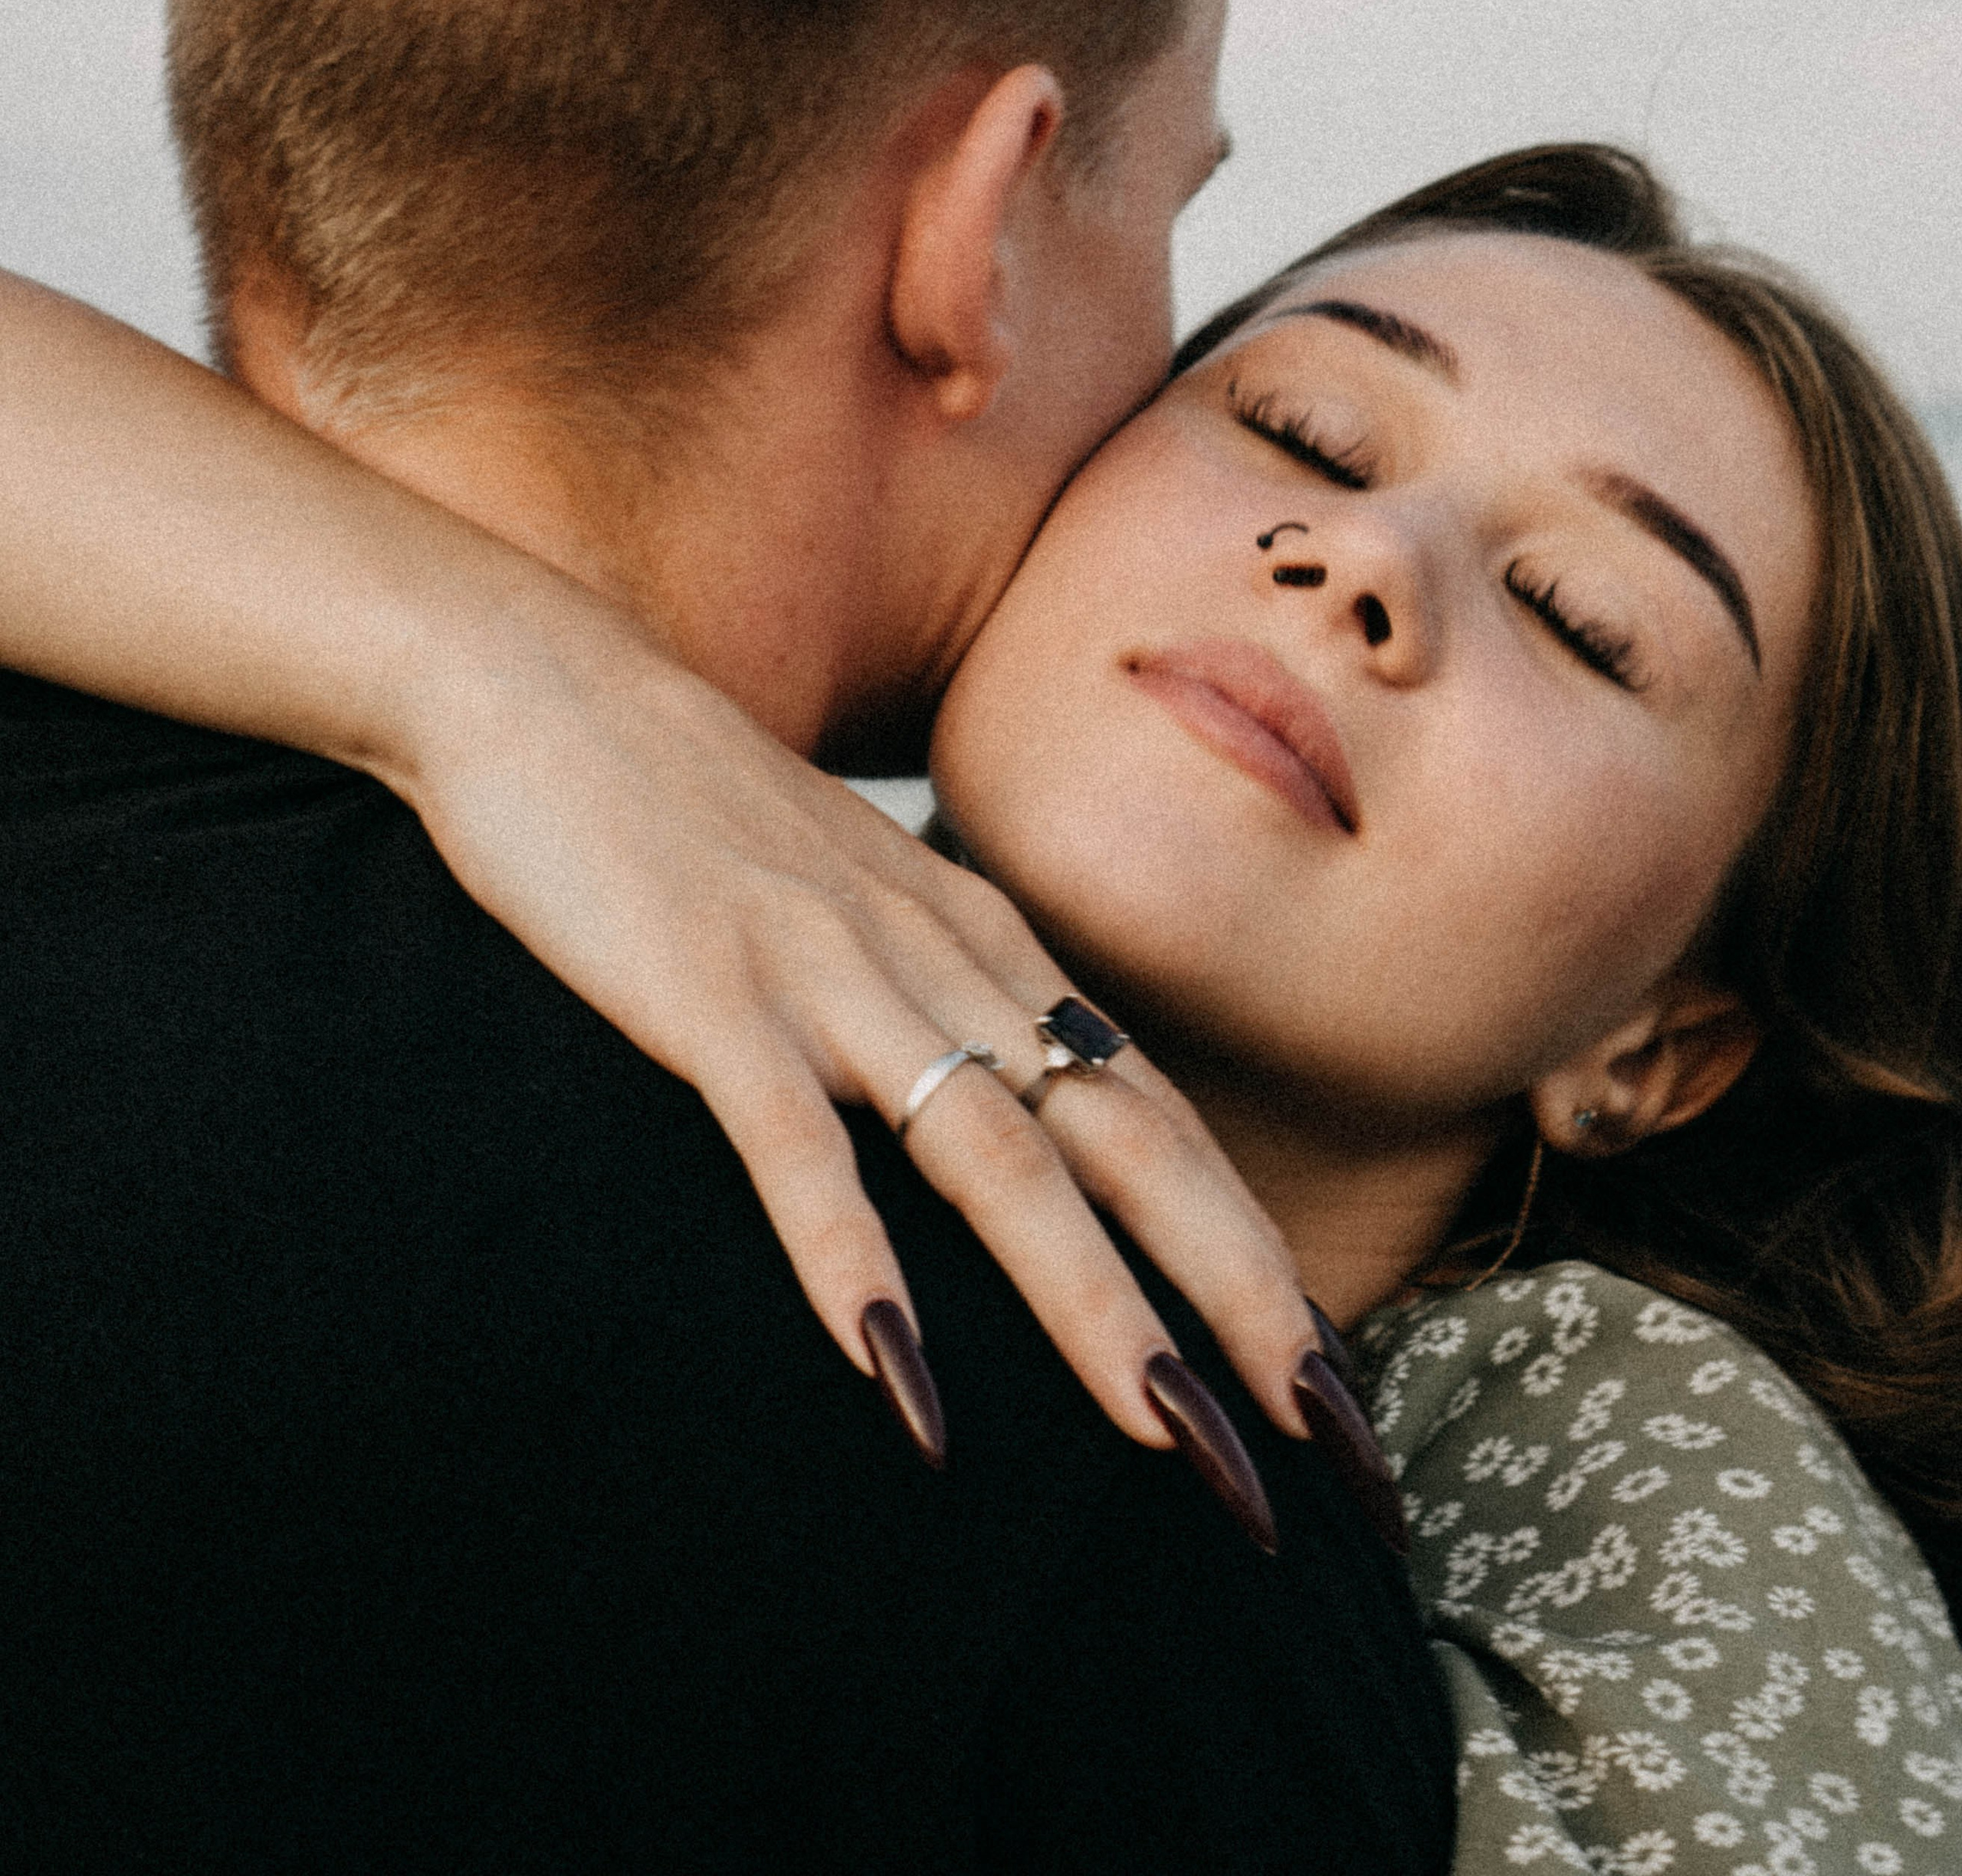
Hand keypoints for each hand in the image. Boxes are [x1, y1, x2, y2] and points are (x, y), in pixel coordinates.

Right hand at [392, 591, 1322, 1451]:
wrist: (546, 685)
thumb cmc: (699, 813)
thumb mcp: (856, 904)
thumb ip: (937, 999)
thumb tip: (1015, 1116)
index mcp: (983, 943)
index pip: (1156, 1115)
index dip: (1253, 1248)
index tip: (1332, 1381)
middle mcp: (940, 959)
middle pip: (1124, 1144)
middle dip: (1235, 1296)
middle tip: (1325, 1440)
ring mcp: (829, 976)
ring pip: (993, 1158)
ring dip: (1087, 1304)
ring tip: (1167, 1433)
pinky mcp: (709, 994)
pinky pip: (797, 1148)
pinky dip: (855, 1265)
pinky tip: (902, 1379)